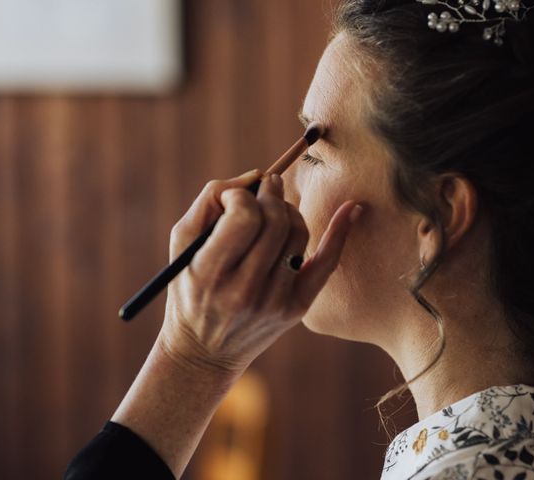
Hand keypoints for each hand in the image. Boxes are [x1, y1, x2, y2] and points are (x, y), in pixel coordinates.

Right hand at [158, 169, 362, 376]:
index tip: (235, 197)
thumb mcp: (181, 244)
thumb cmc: (189, 287)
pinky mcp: (297, 308)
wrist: (204, 351)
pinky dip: (340, 233)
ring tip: (275, 210)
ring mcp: (275, 302)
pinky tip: (352, 209)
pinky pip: (326, 263)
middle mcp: (245, 291)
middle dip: (271, 193)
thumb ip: (209, 200)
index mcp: (211, 273)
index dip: (242, 195)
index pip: (243, 217)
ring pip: (298, 234)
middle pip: (275, 221)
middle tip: (266, 186)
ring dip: (289, 209)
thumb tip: (255, 176)